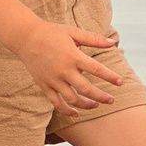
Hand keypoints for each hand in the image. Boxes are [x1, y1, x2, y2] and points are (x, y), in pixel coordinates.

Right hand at [10, 22, 124, 114]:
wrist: (26, 37)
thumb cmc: (52, 33)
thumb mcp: (73, 32)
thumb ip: (93, 39)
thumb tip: (113, 43)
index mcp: (73, 56)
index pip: (96, 69)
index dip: (110, 77)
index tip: (120, 83)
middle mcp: (63, 70)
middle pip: (86, 89)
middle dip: (101, 97)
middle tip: (111, 100)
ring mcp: (53, 80)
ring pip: (72, 99)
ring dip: (86, 105)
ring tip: (95, 105)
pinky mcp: (44, 85)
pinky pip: (56, 103)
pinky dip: (66, 111)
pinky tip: (76, 113)